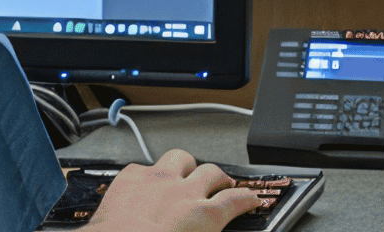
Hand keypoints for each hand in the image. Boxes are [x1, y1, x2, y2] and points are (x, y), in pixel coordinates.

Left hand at [85, 150, 263, 231]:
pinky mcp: (131, 176)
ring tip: (185, 174)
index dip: (247, 197)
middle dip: (219, 178)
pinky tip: (146, 185)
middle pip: (213, 173)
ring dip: (186, 166)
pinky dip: (150, 174)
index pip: (236, 200)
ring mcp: (157, 180)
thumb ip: (204, 230)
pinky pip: (146, 166)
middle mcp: (184, 193)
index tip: (251, 197)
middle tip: (219, 185)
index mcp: (203, 218)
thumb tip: (205, 227)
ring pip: (181, 158)